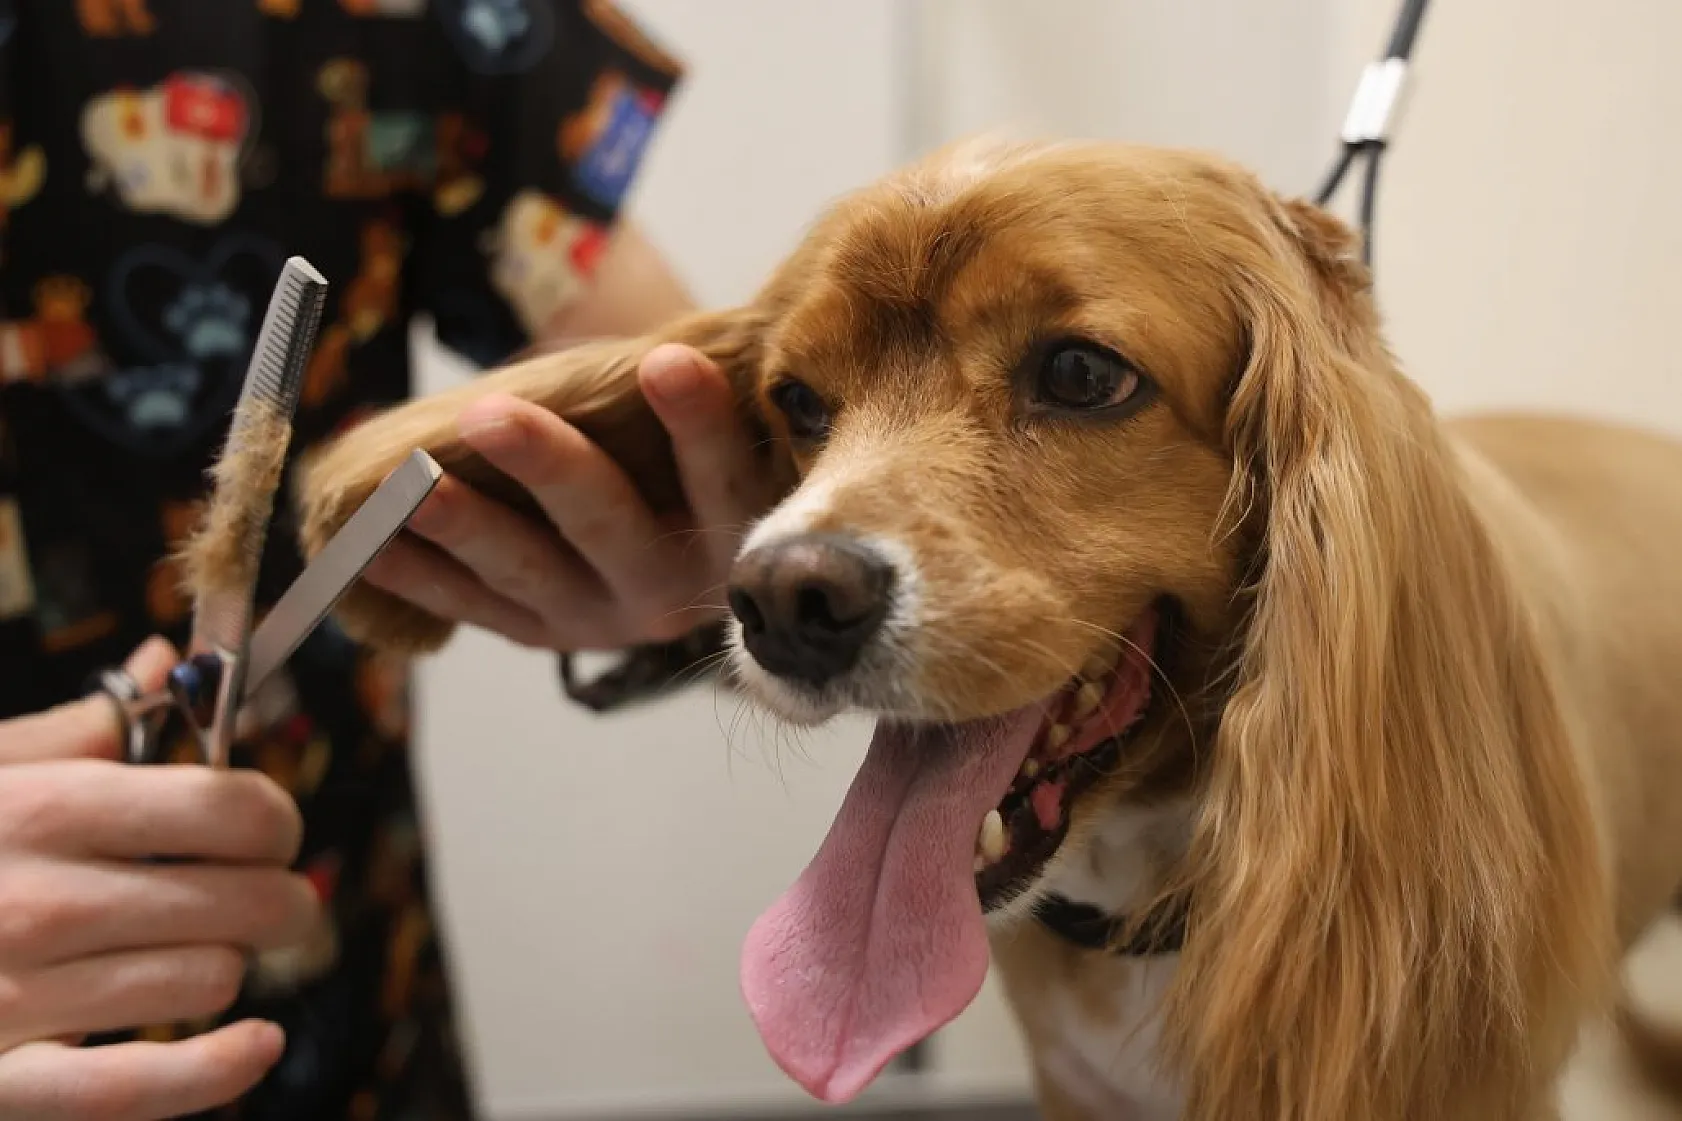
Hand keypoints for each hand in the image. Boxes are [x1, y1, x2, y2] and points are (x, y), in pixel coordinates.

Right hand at [0, 638, 318, 1119]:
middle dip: (277, 893)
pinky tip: (258, 1044)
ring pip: (211, 979)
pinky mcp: (4, 1083)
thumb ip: (79, 726)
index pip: (232, 808)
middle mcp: (42, 903)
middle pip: (247, 898)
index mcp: (43, 811)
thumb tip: (167, 662)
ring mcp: (21, 999)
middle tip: (268, 893)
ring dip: (220, 964)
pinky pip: (138, 1087)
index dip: (275, 817)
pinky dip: (216, 1070)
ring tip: (185, 950)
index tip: (271, 828)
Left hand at [365, 344, 780, 650]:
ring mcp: (601, 619)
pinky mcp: (543, 634)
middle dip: (548, 468)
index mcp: (732, 537)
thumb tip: (640, 345)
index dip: (697, 424)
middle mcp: (670, 591)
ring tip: (414, 485)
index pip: (723, 479)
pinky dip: (419, 574)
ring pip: (529, 572)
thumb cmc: (681, 459)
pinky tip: (370, 542)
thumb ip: (685, 404)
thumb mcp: (707, 437)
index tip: (667, 361)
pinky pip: (474, 605)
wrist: (674, 554)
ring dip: (465, 526)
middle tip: (493, 414)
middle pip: (609, 527)